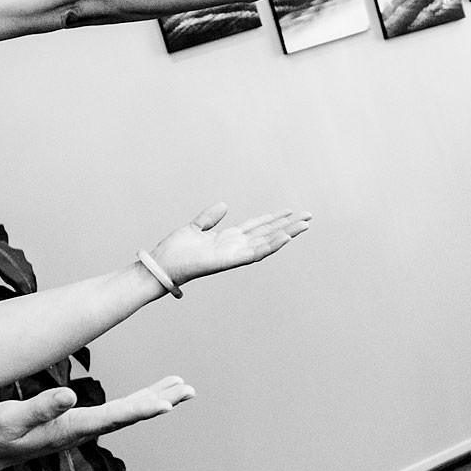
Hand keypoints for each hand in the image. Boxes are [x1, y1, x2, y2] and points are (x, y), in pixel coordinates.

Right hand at [0, 381, 193, 470]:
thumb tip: (70, 395)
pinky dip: (135, 402)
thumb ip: (39, 408)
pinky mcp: (73, 425)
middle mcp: (80, 432)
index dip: (140, 409)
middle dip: (161, 401)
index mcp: (69, 429)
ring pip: (125, 414)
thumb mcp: (9, 419)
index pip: (112, 418)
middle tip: (190, 389)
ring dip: (154, 400)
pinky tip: (145, 397)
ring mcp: (78, 430)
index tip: (167, 403)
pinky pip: (113, 413)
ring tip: (179, 387)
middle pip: (129, 416)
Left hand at [150, 202, 311, 285]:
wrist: (161, 266)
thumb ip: (209, 218)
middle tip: (309, 216)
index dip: (274, 218)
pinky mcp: (230, 261)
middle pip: (268, 233)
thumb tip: (224, 204)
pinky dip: (271, 245)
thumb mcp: (194, 228)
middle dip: (289, 225)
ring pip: (267, 243)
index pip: (257, 226)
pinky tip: (285, 237)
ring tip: (305, 225)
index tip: (291, 210)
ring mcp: (234, 255)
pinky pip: (255, 253)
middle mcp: (235, 247)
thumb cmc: (175, 251)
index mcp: (228, 239)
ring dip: (287, 234)